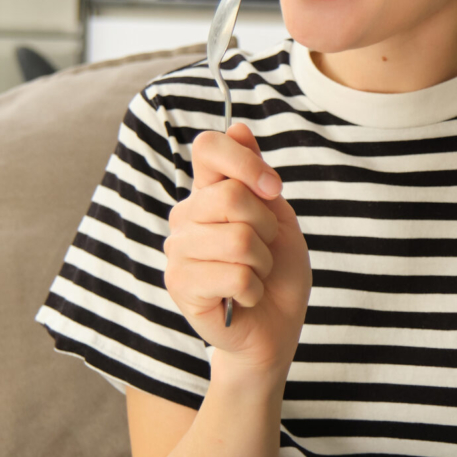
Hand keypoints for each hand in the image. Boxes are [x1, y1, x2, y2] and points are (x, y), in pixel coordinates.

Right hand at [164, 122, 310, 377]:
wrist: (274, 329)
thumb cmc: (277, 273)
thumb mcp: (278, 217)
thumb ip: (257, 176)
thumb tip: (239, 127)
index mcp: (208, 193)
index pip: (208, 148)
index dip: (246, 162)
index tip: (273, 189)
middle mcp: (185, 216)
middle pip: (231, 196)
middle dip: (266, 226)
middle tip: (265, 249)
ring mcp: (178, 251)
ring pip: (238, 239)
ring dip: (263, 262)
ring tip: (255, 274)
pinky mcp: (180, 285)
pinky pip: (237, 276)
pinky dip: (255, 289)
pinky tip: (245, 297)